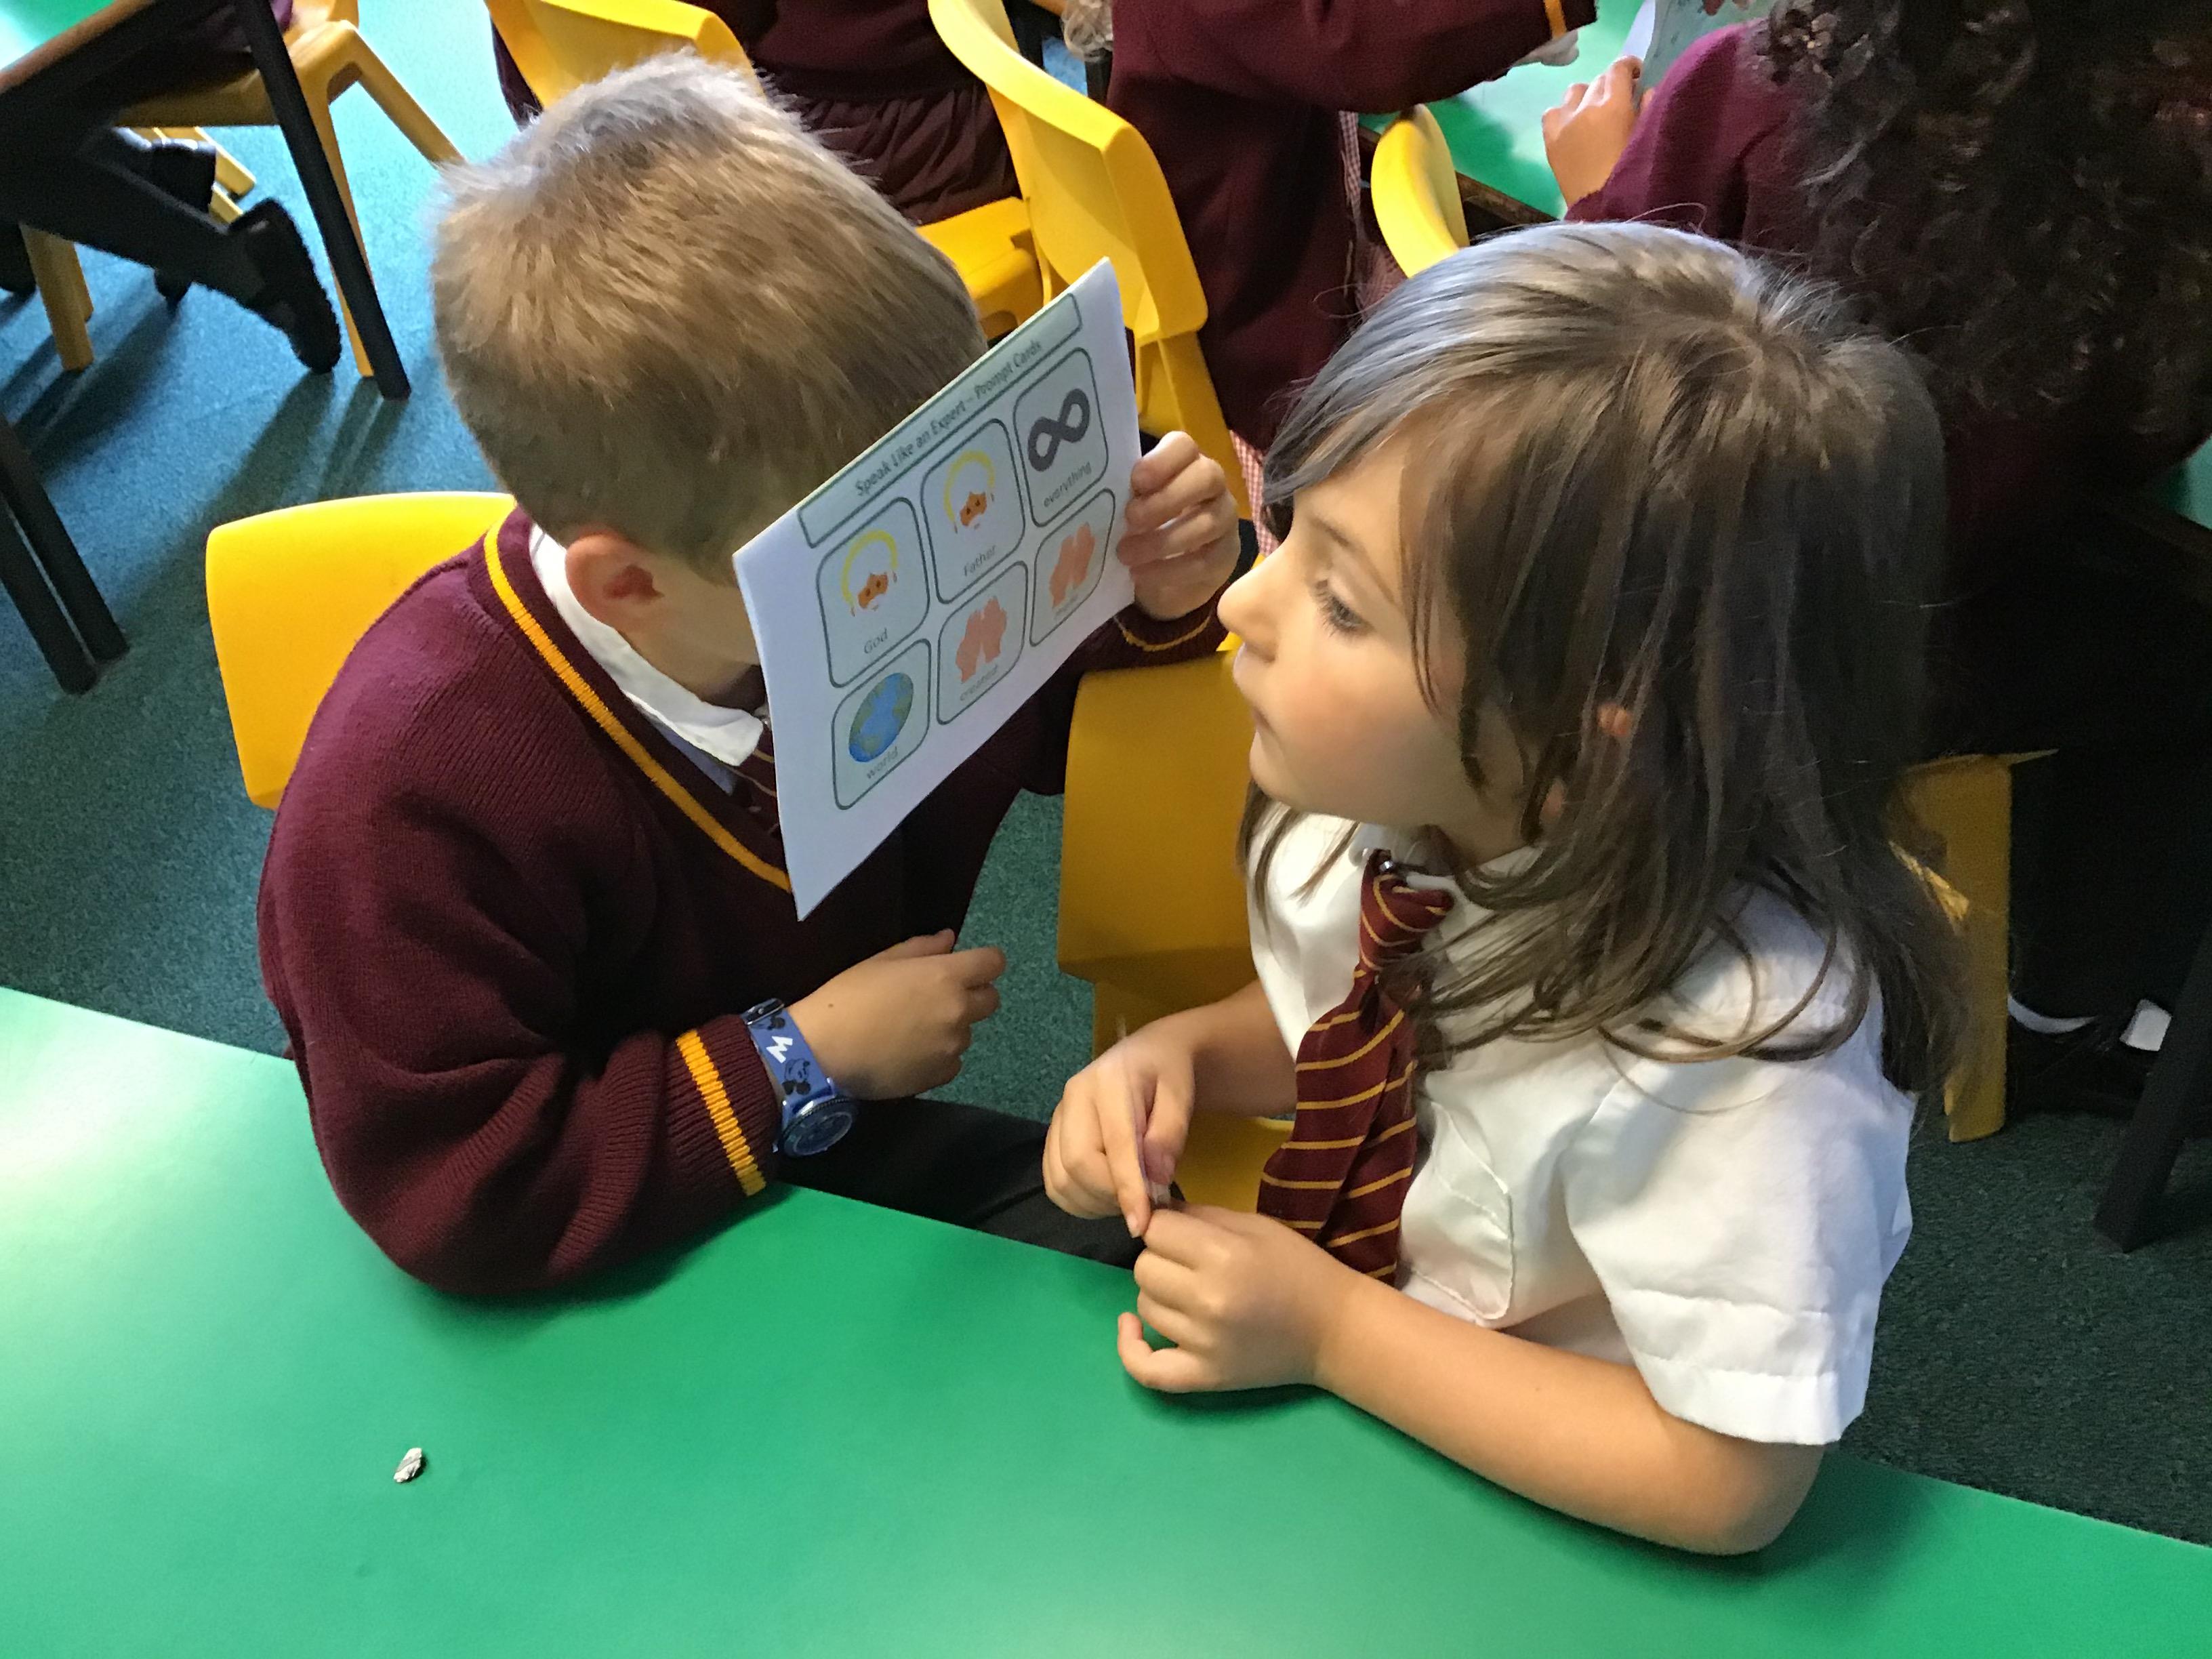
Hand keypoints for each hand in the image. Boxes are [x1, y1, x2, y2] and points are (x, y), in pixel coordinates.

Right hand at [788, 931, 1003, 1098]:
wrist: (823, 1051)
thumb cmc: (848, 997)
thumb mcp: (881, 962)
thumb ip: (922, 948)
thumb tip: (950, 939)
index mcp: (945, 976)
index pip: (993, 962)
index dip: (983, 962)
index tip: (967, 966)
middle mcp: (958, 1010)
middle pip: (991, 1000)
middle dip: (973, 995)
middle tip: (937, 998)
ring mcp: (952, 1046)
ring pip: (968, 1032)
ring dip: (951, 1028)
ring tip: (912, 1030)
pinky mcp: (941, 1075)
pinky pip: (953, 1061)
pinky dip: (939, 1057)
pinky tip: (909, 1054)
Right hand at [1043, 1023, 1196, 1234]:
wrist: (1149, 1056)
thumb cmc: (1169, 1076)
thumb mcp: (1181, 1096)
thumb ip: (1169, 1134)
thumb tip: (1156, 1178)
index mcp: (1108, 1081)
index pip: (1113, 1145)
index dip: (1127, 1189)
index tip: (1142, 1224)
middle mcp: (1072, 1097)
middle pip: (1078, 1165)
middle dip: (1110, 1197)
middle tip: (1144, 1206)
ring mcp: (1057, 1117)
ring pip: (1061, 1179)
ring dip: (1094, 1203)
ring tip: (1127, 1201)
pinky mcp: (1052, 1136)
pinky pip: (1054, 1182)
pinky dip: (1078, 1201)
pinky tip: (1106, 1198)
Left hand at [1117, 1206, 1357, 1392]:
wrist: (1335, 1329)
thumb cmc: (1297, 1267)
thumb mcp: (1253, 1225)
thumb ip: (1199, 1217)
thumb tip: (1150, 1211)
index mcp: (1223, 1256)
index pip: (1155, 1230)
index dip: (1164, 1227)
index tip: (1180, 1233)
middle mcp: (1208, 1300)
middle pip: (1143, 1268)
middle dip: (1161, 1258)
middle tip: (1190, 1263)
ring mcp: (1203, 1343)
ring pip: (1144, 1306)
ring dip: (1158, 1294)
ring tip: (1188, 1292)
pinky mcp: (1204, 1376)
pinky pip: (1146, 1369)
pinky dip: (1130, 1349)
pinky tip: (1131, 1327)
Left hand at [1121, 431, 1238, 621]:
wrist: (1164, 572)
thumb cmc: (1141, 527)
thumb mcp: (1129, 506)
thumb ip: (1123, 495)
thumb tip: (1095, 496)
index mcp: (1185, 463)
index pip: (1185, 447)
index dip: (1162, 461)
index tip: (1135, 481)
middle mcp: (1212, 484)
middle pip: (1207, 477)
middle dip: (1167, 498)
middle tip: (1131, 518)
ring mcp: (1224, 519)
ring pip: (1207, 522)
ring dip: (1163, 540)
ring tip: (1126, 554)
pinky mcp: (1226, 555)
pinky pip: (1205, 561)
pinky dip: (1170, 570)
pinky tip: (1141, 575)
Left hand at [1542, 56, 1640, 207]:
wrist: (1605, 211)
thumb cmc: (1635, 175)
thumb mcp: (1649, 137)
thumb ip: (1649, 108)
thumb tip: (1644, 90)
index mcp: (1614, 104)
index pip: (1619, 69)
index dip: (1629, 66)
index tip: (1636, 75)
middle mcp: (1585, 107)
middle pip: (1599, 80)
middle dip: (1612, 85)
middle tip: (1621, 101)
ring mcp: (1564, 123)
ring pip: (1575, 91)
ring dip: (1587, 96)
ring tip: (1596, 113)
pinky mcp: (1549, 141)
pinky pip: (1552, 112)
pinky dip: (1563, 112)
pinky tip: (1572, 125)